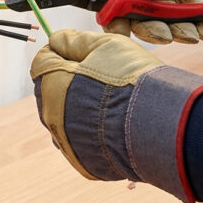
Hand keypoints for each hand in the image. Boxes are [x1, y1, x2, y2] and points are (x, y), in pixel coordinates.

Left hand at [30, 29, 202, 202]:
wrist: (160, 125)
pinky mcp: (85, 164)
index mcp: (50, 84)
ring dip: (81, 108)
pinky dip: (94, 133)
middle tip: (102, 76)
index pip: (43, 60)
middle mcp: (51, 116)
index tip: (80, 52)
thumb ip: (75, 40)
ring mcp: (67, 143)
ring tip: (112, 102)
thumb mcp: (105, 45)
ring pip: (67, 119)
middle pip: (53, 91)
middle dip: (71, 80)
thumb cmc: (131, 81)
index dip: (62, 51)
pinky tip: (115, 124)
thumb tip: (56, 39)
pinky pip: (84, 143)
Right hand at [101, 0, 202, 43]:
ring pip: (162, 8)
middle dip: (146, 22)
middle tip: (161, 35)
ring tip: (186, 35)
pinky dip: (195, 19)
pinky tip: (202, 31)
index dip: (112, 7)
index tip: (120, 27)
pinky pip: (188, 4)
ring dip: (172, 25)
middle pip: (135, 2)